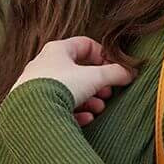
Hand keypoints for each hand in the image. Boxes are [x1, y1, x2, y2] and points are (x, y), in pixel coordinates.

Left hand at [12, 37, 133, 120]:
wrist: (32, 110)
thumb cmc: (61, 85)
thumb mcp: (94, 77)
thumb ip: (115, 73)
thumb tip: (130, 72)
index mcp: (57, 50)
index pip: (85, 44)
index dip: (103, 55)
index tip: (115, 68)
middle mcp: (45, 64)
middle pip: (78, 70)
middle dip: (97, 83)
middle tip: (108, 93)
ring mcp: (37, 84)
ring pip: (70, 89)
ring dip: (89, 99)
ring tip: (99, 108)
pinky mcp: (34, 103)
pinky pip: (58, 105)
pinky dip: (75, 111)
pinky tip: (86, 118)